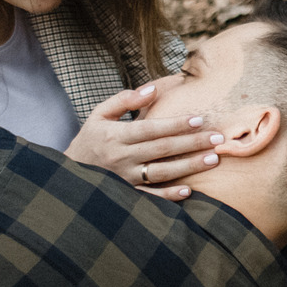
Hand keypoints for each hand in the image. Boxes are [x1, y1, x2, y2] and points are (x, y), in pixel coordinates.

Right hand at [66, 83, 223, 200]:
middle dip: (192, 143)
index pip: (152, 129)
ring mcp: (125, 179)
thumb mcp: (99, 115)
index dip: (176, 124)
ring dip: (189, 167)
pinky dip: (168, 195)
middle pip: (162, 150)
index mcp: (116, 136)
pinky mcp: (127, 194)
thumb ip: (124, 100)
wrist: (67, 175)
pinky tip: (189, 191)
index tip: (199, 118)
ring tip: (213, 159)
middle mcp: (122, 158)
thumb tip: (152, 89)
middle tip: (218, 138)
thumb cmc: (90, 140)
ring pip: (161, 173)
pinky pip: (150, 196)